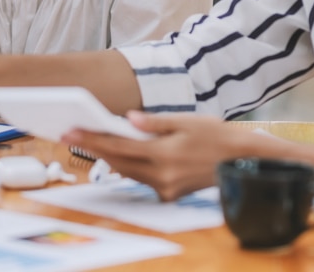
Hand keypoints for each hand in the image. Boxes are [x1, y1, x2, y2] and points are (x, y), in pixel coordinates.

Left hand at [63, 112, 258, 200]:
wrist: (242, 160)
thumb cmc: (217, 135)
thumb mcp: (186, 121)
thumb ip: (155, 122)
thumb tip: (127, 119)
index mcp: (164, 154)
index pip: (118, 147)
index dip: (91, 140)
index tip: (71, 132)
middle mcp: (162, 175)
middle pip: (118, 161)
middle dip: (93, 148)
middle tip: (71, 134)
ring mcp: (166, 188)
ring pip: (128, 171)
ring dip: (109, 157)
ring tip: (89, 140)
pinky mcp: (170, 194)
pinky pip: (142, 178)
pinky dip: (130, 165)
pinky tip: (120, 153)